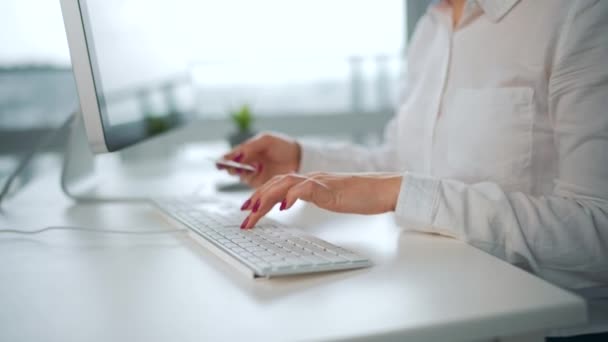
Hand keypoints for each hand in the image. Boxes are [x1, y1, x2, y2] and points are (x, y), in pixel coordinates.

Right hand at [219, 133, 300, 187]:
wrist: (299, 158)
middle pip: (233, 167)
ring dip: (239, 173)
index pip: (232, 155)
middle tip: (232, 166)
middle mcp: (248, 163)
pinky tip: (252, 176)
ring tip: (242, 169)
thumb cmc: (282, 146)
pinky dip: (249, 181)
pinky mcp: (260, 184)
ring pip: (240, 176)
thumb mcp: (265, 141)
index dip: (225, 159)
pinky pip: (251, 184)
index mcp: (247, 150)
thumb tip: (236, 156)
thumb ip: (250, 147)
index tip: (221, 161)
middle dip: (230, 167)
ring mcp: (254, 174)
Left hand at [239, 172, 402, 228]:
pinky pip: (306, 188)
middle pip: (276, 183)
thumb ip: (312, 197)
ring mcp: (320, 181)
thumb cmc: (362, 196)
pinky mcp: (330, 188)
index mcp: (310, 180)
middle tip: (243, 214)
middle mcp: (311, 177)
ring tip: (254, 210)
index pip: (279, 184)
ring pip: (285, 183)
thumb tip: (293, 203)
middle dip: (256, 199)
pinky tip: (283, 205)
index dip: (260, 195)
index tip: (248, 208)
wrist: (384, 189)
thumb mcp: (330, 198)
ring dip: (266, 197)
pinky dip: (292, 195)